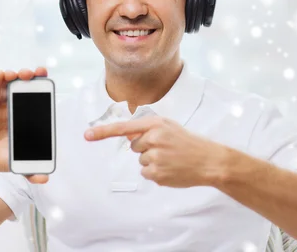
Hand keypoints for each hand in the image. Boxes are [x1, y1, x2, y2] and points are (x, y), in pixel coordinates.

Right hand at [0, 68, 49, 183]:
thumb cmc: (1, 157)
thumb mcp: (17, 164)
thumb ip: (30, 171)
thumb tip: (45, 179)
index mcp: (27, 118)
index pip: (36, 98)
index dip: (42, 87)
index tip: (46, 77)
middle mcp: (16, 108)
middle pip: (24, 88)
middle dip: (31, 77)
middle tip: (35, 73)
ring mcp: (1, 106)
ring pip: (8, 86)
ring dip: (14, 77)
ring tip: (18, 74)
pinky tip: (0, 74)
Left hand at [84, 115, 226, 187]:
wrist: (209, 160)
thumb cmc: (188, 142)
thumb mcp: (169, 127)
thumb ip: (148, 128)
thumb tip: (130, 136)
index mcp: (155, 124)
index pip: (124, 127)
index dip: (103, 132)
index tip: (87, 135)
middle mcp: (153, 138)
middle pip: (134, 146)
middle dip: (146, 148)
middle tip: (166, 149)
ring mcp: (155, 157)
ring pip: (140, 161)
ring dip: (152, 161)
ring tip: (171, 159)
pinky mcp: (157, 173)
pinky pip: (146, 173)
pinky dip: (155, 173)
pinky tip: (170, 169)